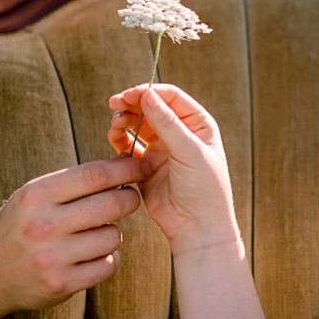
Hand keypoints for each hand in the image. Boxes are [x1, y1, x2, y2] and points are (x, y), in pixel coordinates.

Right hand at [0, 158, 145, 315]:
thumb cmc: (21, 226)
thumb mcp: (36, 195)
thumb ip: (77, 181)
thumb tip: (126, 162)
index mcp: (36, 196)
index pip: (95, 175)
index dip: (126, 169)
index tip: (142, 166)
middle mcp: (43, 225)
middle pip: (111, 204)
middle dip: (129, 198)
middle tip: (129, 197)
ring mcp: (52, 258)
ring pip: (113, 236)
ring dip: (113, 232)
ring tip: (96, 231)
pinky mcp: (61, 285)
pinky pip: (107, 265)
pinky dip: (107, 259)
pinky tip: (92, 255)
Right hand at [107, 84, 238, 253]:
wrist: (197, 227)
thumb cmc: (204, 188)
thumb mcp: (189, 152)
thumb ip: (167, 123)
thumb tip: (147, 94)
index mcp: (198, 124)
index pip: (171, 97)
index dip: (149, 91)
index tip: (129, 95)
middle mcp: (180, 133)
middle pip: (151, 107)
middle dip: (132, 104)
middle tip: (114, 104)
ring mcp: (162, 149)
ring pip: (138, 125)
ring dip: (124, 120)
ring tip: (115, 125)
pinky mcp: (146, 166)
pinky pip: (128, 146)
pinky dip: (120, 140)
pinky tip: (114, 139)